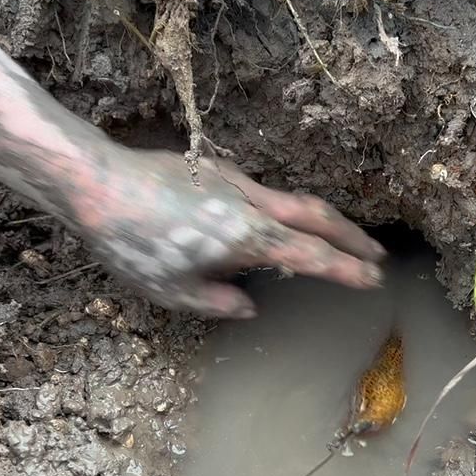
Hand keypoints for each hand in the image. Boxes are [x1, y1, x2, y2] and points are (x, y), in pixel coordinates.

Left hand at [71, 148, 385, 317]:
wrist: (97, 183)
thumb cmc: (132, 244)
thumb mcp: (173, 292)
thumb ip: (218, 303)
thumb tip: (249, 305)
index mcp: (248, 238)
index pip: (312, 256)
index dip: (347, 269)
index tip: (373, 278)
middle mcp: (251, 204)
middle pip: (318, 217)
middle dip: (353, 237)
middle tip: (378, 254)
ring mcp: (235, 182)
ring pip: (292, 200)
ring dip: (321, 220)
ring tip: (336, 239)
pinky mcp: (216, 170)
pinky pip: (262, 192)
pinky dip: (282, 209)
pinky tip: (270, 223)